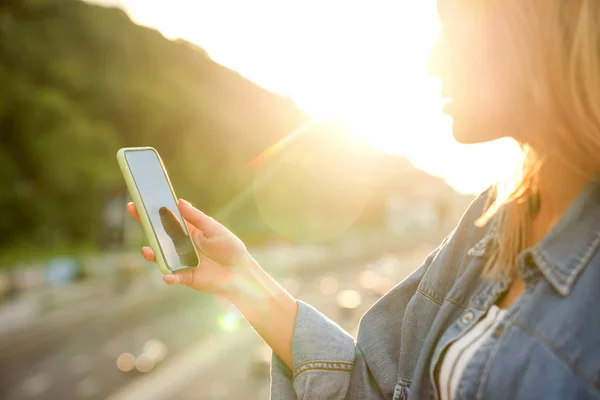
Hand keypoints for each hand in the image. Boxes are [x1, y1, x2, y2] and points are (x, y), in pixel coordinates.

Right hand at [127, 199, 250, 296]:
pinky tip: (167, 277)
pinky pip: (173, 277)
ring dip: (153, 254)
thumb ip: (197, 218)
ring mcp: (181, 261)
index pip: (168, 219)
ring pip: (162, 256)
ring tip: (147, 250)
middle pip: (160, 234)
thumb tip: (179, 202)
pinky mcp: (185, 277)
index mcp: (188, 231)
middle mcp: (181, 246)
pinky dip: (170, 277)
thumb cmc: (230, 248)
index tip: (141, 199)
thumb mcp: (215, 229)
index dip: (154, 210)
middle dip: (146, 224)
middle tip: (134, 211)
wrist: (241, 273)